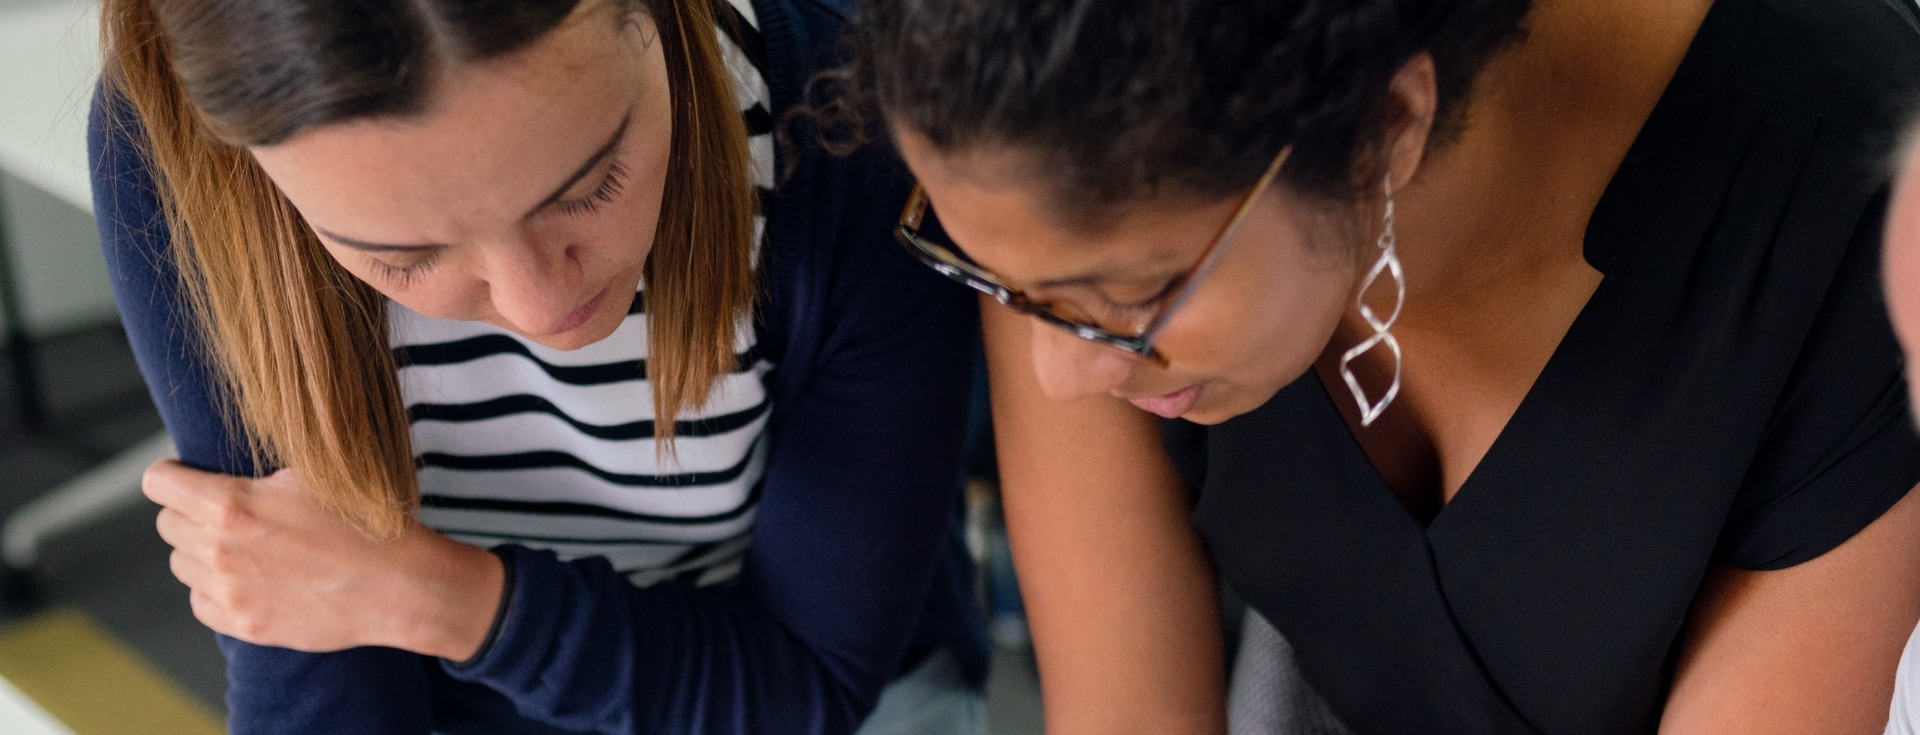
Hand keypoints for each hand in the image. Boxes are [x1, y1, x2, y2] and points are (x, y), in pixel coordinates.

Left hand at [143, 460, 503, 659]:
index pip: (157, 483)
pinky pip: (200, 602)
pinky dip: (216, 590)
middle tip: (230, 512)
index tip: (186, 477)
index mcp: (230, 505)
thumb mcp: (311, 473)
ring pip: (181, 564)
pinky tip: (251, 578)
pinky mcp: (244, 625)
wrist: (400, 586)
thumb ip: (256, 469)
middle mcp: (219, 550)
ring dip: (202, 552)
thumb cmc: (363, 522)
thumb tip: (224, 459)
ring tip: (246, 546)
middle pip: (166, 524)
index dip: (172, 475)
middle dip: (190, 513)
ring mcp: (229, 593)